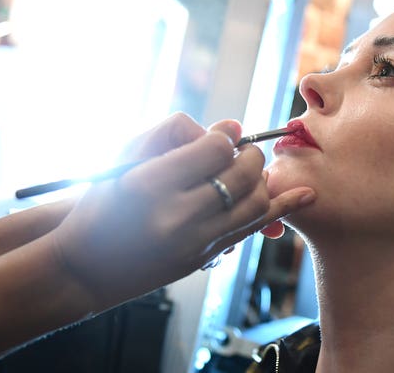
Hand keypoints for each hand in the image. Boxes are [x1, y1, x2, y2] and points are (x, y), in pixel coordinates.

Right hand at [49, 113, 314, 309]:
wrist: (86, 265)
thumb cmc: (102, 203)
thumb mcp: (126, 157)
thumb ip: (177, 133)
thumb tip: (232, 128)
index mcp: (150, 185)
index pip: (214, 149)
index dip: (224, 137)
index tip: (222, 136)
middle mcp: (176, 217)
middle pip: (241, 175)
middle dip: (249, 156)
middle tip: (241, 151)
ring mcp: (194, 243)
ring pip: (255, 203)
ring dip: (262, 178)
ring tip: (253, 169)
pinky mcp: (205, 258)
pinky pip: (252, 229)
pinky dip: (281, 208)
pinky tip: (306, 195)